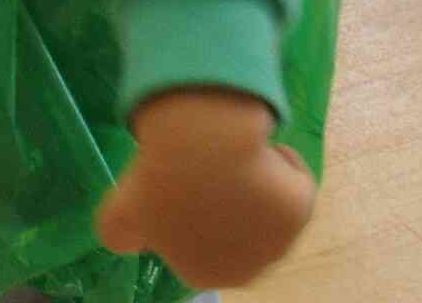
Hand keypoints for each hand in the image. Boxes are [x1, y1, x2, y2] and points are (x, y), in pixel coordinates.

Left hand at [95, 89, 315, 289]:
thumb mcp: (119, 217)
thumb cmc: (159, 186)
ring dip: (256, 184)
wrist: (204, 148)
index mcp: (202, 273)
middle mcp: (246, 269)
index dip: (191, 214)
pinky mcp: (302, 209)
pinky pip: (293, 182)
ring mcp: (278, 241)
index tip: (185, 183)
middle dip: (227, 203)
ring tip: (234, 152)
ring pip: (266, 209)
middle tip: (209, 163)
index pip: (196, 247)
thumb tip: (126, 239)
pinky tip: (261, 147)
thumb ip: (120, 235)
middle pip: (236, 231)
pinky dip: (283, 163)